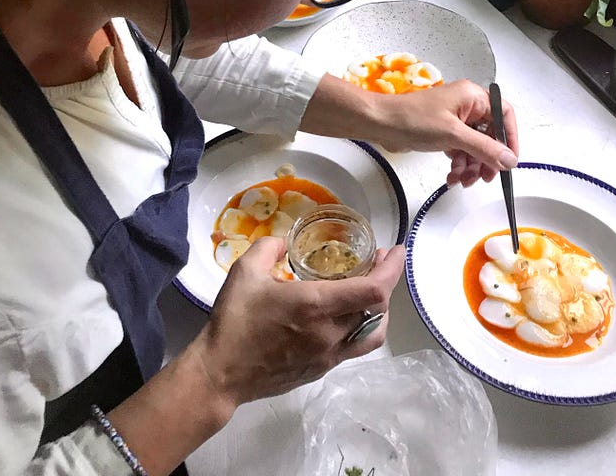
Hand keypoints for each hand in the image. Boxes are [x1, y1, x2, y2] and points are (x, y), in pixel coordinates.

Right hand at [192, 237, 404, 408]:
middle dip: (386, 282)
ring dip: (380, 309)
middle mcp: (330, 332)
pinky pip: (355, 347)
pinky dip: (363, 327)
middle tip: (379, 261)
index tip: (395, 251)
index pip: (374, 291)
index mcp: (316, 305)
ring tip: (371, 289)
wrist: (220, 374)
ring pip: (373, 333)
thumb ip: (269, 248)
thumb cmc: (234, 321)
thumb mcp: (245, 271)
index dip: (392, 270)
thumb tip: (284, 241)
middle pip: (379, 310)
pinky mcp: (322, 369)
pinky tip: (347, 314)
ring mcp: (329, 355)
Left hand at [369, 79, 518, 186]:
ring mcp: (454, 120)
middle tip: (484, 177)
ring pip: (475, 147)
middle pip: (490, 135)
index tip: (510, 160)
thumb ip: (484, 148)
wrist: (380, 124)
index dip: (510, 138)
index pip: (505, 115)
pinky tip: (452, 177)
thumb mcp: (453, 135)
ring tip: (462, 180)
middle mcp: (466, 106)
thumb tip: (509, 159)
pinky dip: (459, 165)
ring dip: (472, 166)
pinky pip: (461, 151)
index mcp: (472, 96)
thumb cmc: (413, 119)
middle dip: (487, 158)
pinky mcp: (443, 132)